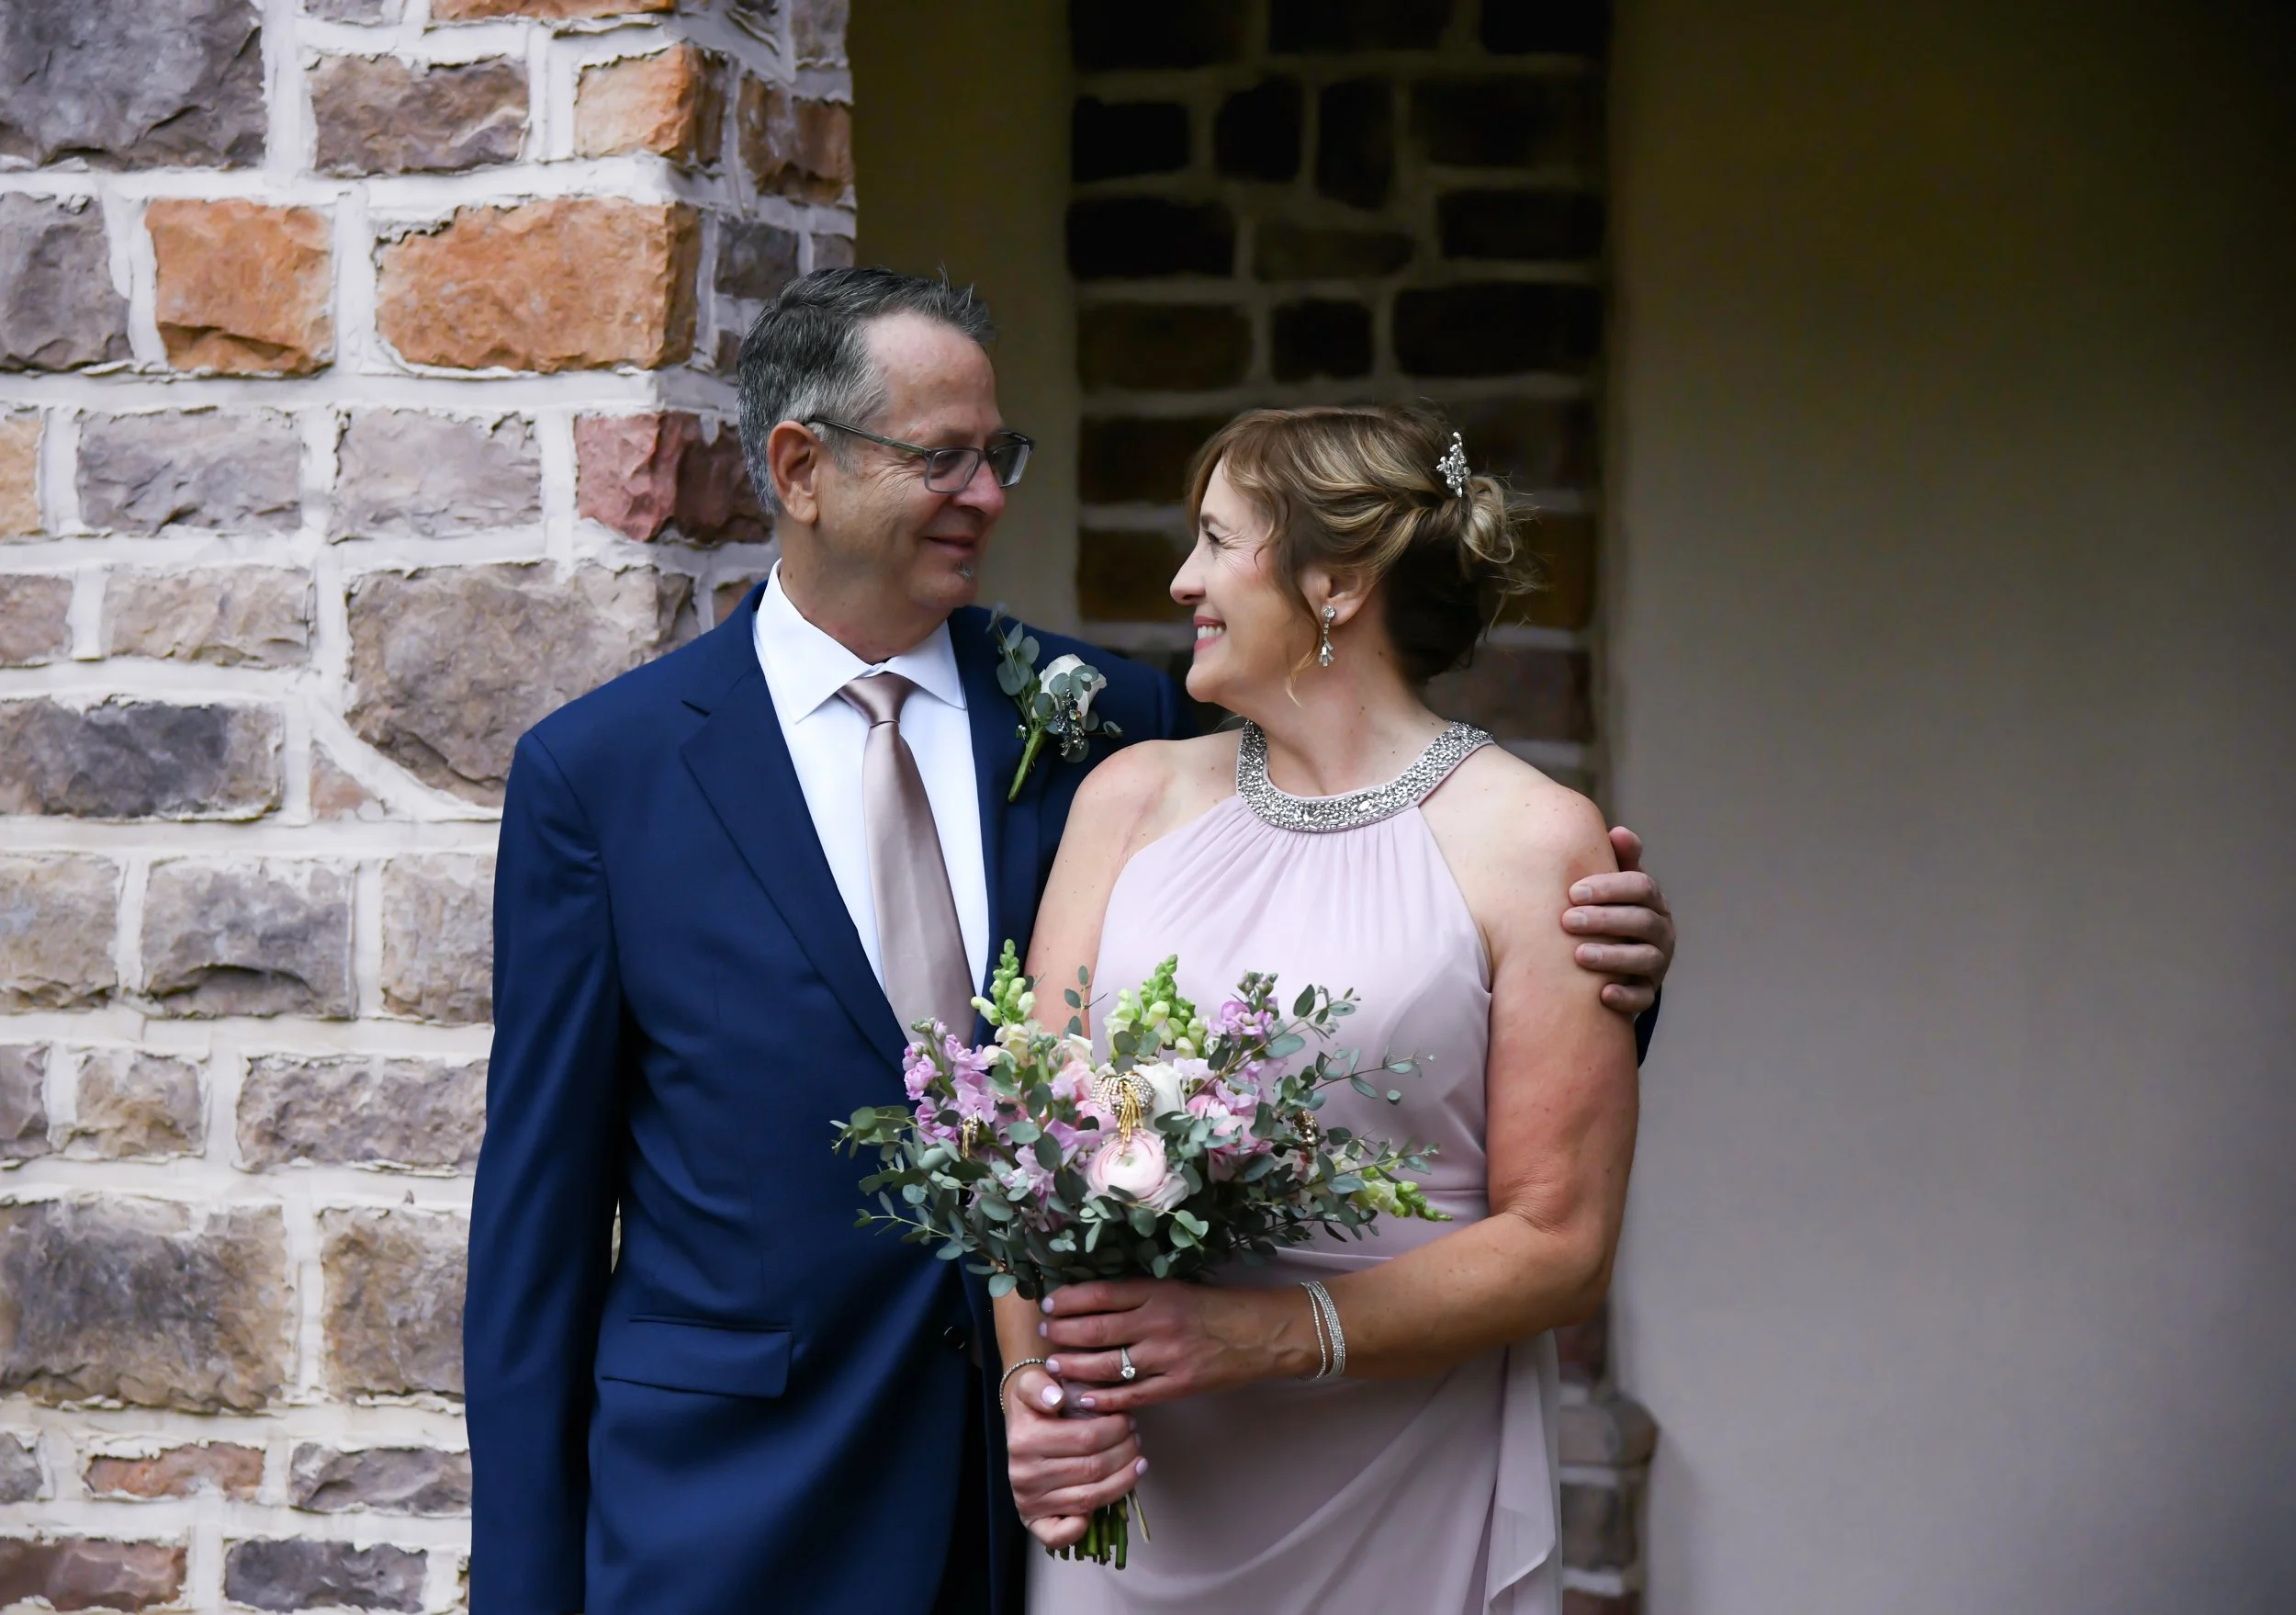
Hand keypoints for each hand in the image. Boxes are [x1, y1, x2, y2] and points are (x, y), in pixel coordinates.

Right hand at [1002, 1363, 1142, 1550]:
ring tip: (1137, 1462)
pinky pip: (1061, 1535)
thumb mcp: (1032, 1384)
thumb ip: (1040, 1385)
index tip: (1129, 1420)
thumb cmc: (1036, 1407)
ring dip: (1123, 1480)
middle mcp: (1024, 1474)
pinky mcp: (1033, 1521)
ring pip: (1090, 1497)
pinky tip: (1105, 1502)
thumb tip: (1055, 1399)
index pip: (1086, 1438)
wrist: (1019, 1429)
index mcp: (1024, 1440)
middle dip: (1125, 1452)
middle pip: (1093, 1468)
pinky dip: (1085, 1525)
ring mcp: (1028, 1501)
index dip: (1116, 1429)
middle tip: (1136, 1440)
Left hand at [1037, 1279, 1305, 1414]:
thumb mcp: (1176, 1289)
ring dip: (1075, 1366)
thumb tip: (1091, 1302)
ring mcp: (1166, 1357)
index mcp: (1157, 1291)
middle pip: (1095, 1329)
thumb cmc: (1215, 1308)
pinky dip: (1104, 1400)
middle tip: (1045, 1334)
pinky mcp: (1177, 1386)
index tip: (1048, 1303)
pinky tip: (1085, 1399)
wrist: (1260, 1334)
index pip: (1100, 1294)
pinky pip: (1132, 1396)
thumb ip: (1138, 1296)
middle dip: (1062, 1333)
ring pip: (1107, 1365)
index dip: (1069, 1300)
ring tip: (1055, 1365)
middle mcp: (1158, 1322)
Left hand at [1564, 826, 1676, 1013]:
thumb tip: (1618, 832)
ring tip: (1579, 955)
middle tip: (1568, 921)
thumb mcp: (1615, 886)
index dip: (1609, 888)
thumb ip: (1618, 859)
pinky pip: (1643, 997)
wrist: (1621, 958)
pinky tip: (1603, 994)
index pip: (1641, 887)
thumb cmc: (1611, 912)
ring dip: (1613, 956)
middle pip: (1642, 922)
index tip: (1573, 892)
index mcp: (1652, 900)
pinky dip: (1626, 996)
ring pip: (1645, 959)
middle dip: (1604, 920)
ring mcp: (1657, 963)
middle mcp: (1661, 930)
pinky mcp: (1647, 991)